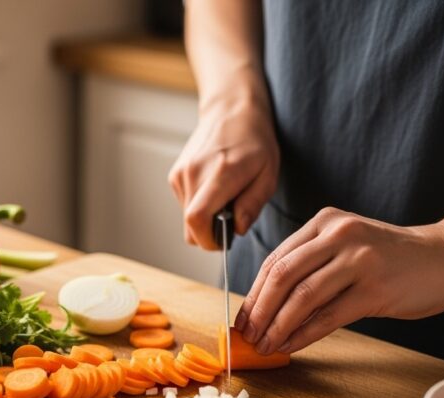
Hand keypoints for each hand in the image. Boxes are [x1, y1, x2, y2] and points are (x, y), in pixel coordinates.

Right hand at [168, 101, 279, 248]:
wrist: (231, 110)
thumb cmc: (255, 141)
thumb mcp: (268, 174)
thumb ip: (252, 205)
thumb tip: (236, 229)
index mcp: (220, 174)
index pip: (197, 219)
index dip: (207, 240)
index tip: (222, 242)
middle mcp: (194, 174)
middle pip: (190, 225)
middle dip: (210, 232)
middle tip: (231, 218)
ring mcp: (181, 174)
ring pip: (187, 217)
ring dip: (205, 217)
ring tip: (224, 197)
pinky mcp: (175, 175)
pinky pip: (185, 205)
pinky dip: (199, 205)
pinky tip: (214, 188)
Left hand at [235, 207, 443, 354]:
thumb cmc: (388, 257)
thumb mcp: (345, 245)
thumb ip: (310, 264)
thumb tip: (266, 305)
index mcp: (324, 222)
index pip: (276, 260)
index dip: (254, 293)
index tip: (242, 318)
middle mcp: (339, 235)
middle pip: (282, 277)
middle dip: (259, 311)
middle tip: (247, 336)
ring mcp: (358, 260)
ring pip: (302, 298)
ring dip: (278, 327)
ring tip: (265, 345)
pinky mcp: (375, 288)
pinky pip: (329, 316)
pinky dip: (304, 334)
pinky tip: (290, 345)